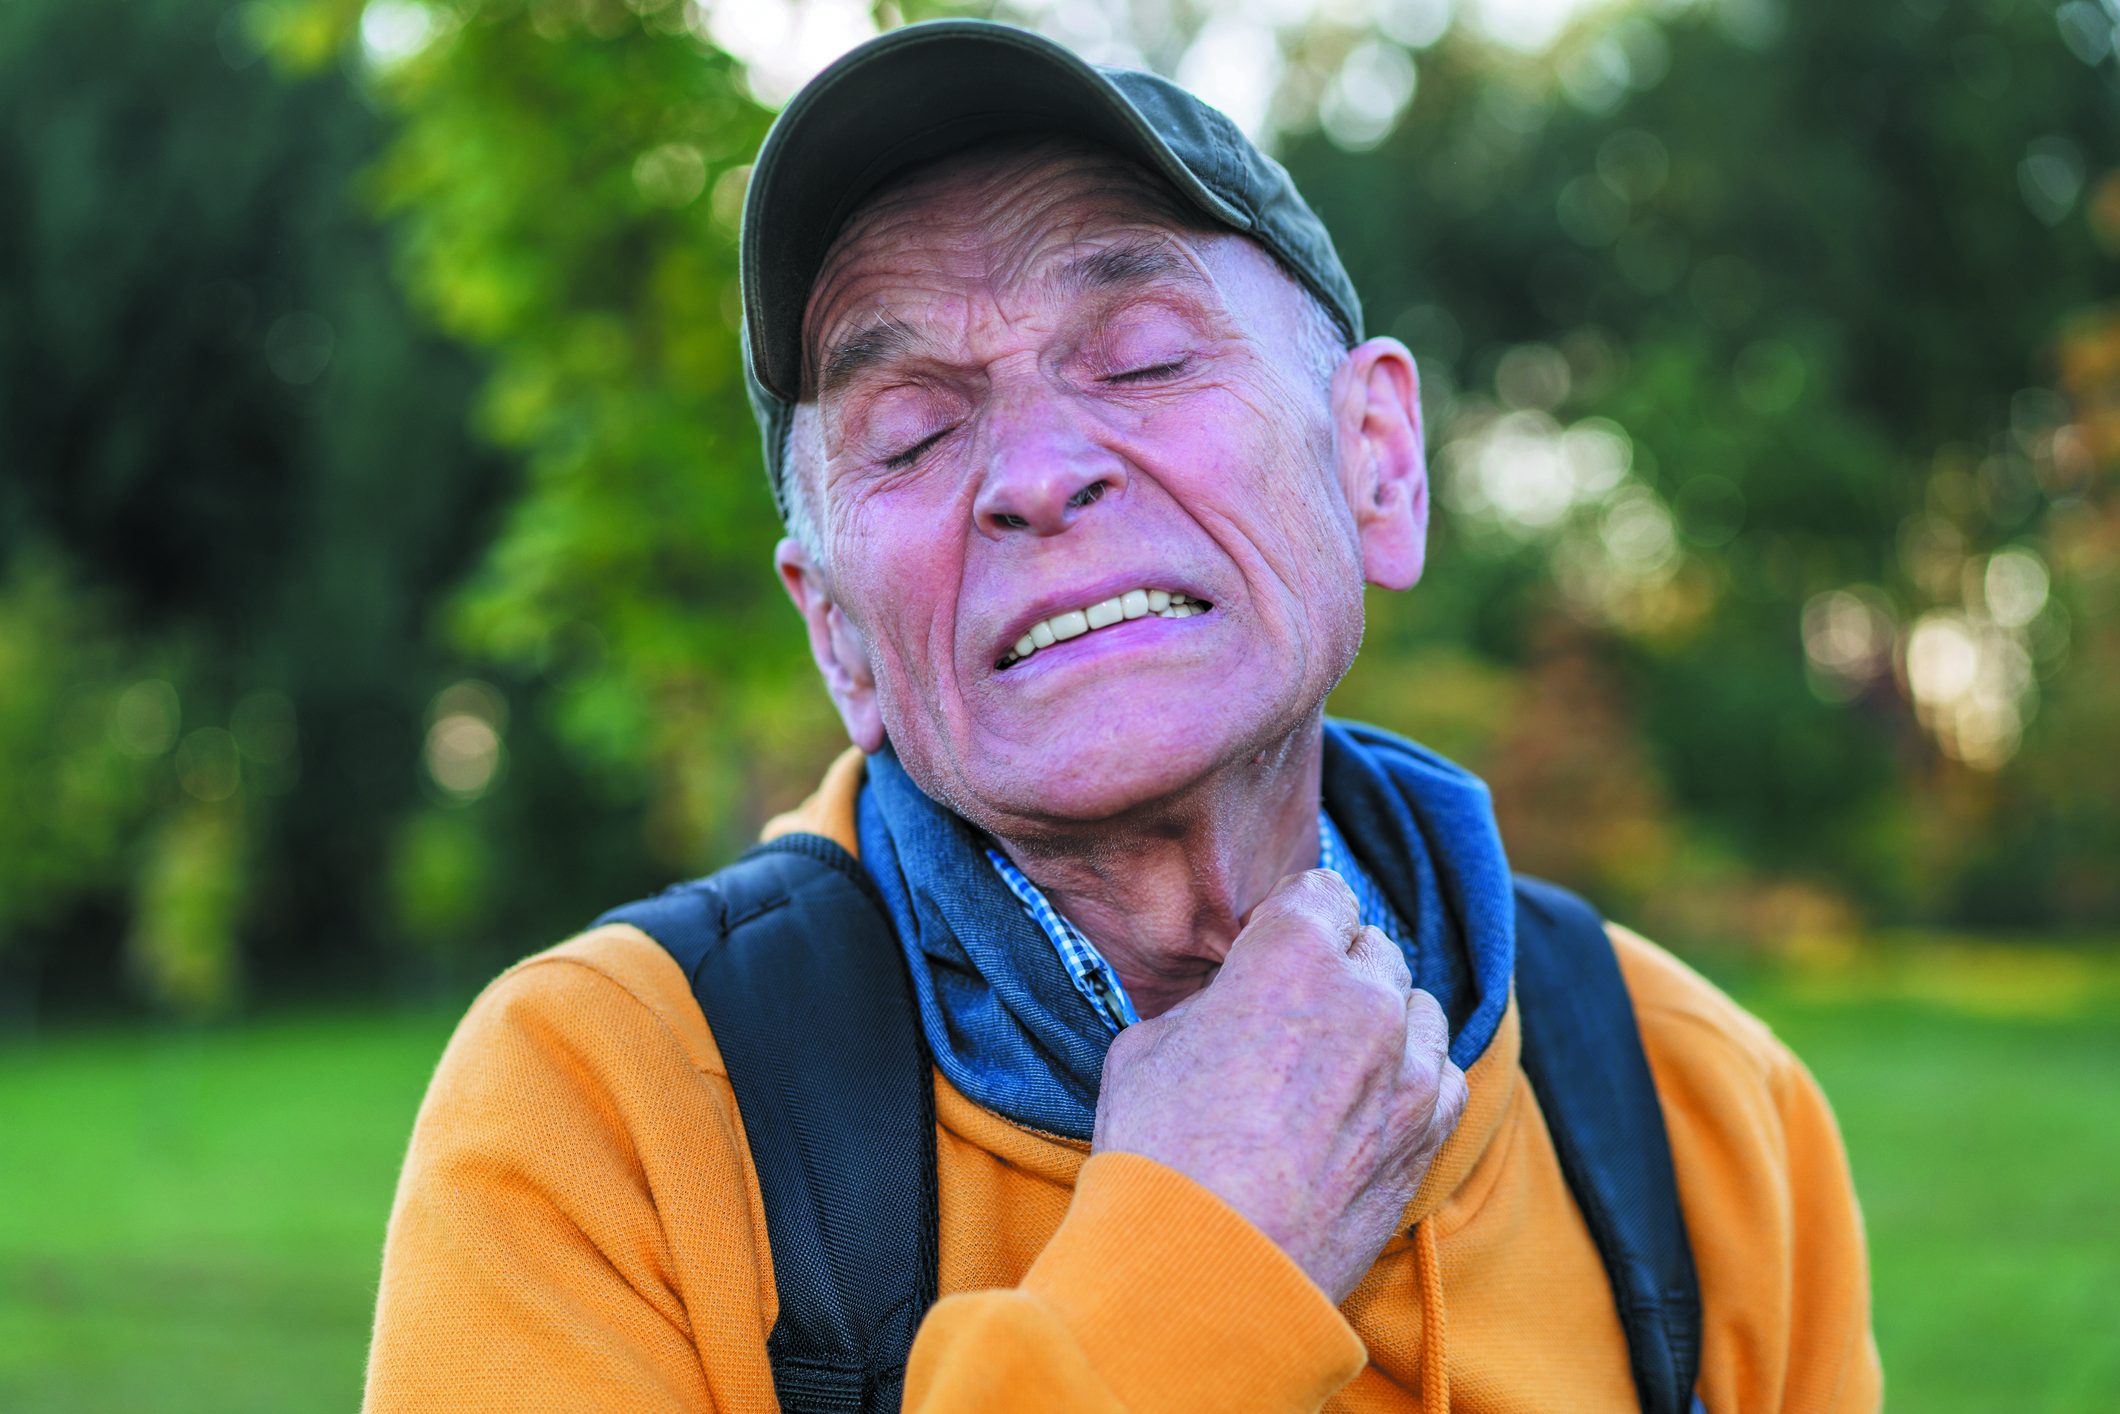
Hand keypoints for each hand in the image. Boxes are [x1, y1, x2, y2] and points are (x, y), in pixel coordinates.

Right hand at [1091, 870, 1467, 1303]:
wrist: (1208, 1269)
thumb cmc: (1161, 1154)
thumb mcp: (1145, 1045)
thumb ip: (1204, 1004)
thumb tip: (1225, 1004)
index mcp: (1291, 951)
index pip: (1321, 891)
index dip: (1291, 919)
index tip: (1268, 952)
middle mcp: (1366, 995)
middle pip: (1372, 947)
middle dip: (1336, 969)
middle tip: (1290, 1016)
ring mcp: (1410, 1064)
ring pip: (1415, 1006)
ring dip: (1380, 1021)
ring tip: (1329, 1066)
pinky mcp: (1431, 1129)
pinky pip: (1442, 1073)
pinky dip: (1410, 1079)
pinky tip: (1363, 1107)